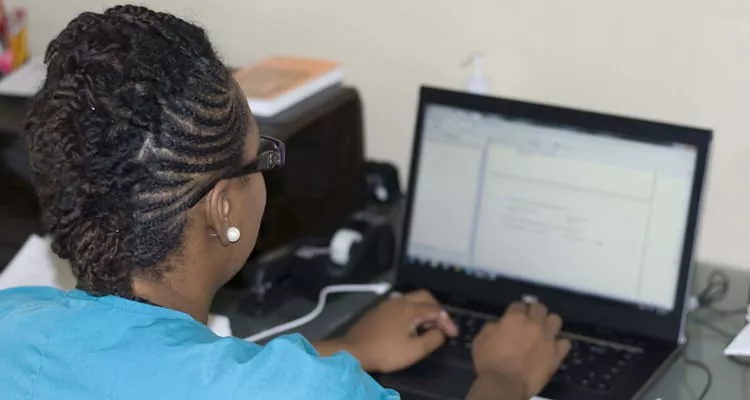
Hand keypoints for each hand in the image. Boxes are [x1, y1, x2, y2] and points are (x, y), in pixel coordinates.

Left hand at [341, 290, 457, 372]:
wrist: (354, 351)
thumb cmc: (386, 352)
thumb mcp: (415, 350)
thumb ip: (433, 339)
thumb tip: (440, 331)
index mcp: (409, 308)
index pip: (436, 309)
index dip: (447, 321)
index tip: (452, 334)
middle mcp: (398, 301)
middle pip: (424, 297)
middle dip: (436, 309)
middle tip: (441, 325)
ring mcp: (386, 304)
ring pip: (410, 299)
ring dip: (422, 310)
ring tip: (426, 327)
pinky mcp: (377, 311)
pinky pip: (399, 305)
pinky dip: (410, 312)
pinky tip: (408, 327)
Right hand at [471, 301, 570, 396]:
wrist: (505, 384)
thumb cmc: (489, 362)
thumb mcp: (480, 340)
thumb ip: (491, 327)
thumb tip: (499, 325)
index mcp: (514, 318)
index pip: (519, 304)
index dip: (516, 310)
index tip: (514, 316)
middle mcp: (534, 324)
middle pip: (539, 308)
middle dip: (534, 311)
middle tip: (529, 321)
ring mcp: (547, 338)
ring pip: (555, 320)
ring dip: (549, 323)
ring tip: (543, 331)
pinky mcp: (556, 354)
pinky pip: (565, 342)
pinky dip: (559, 343)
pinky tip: (552, 347)